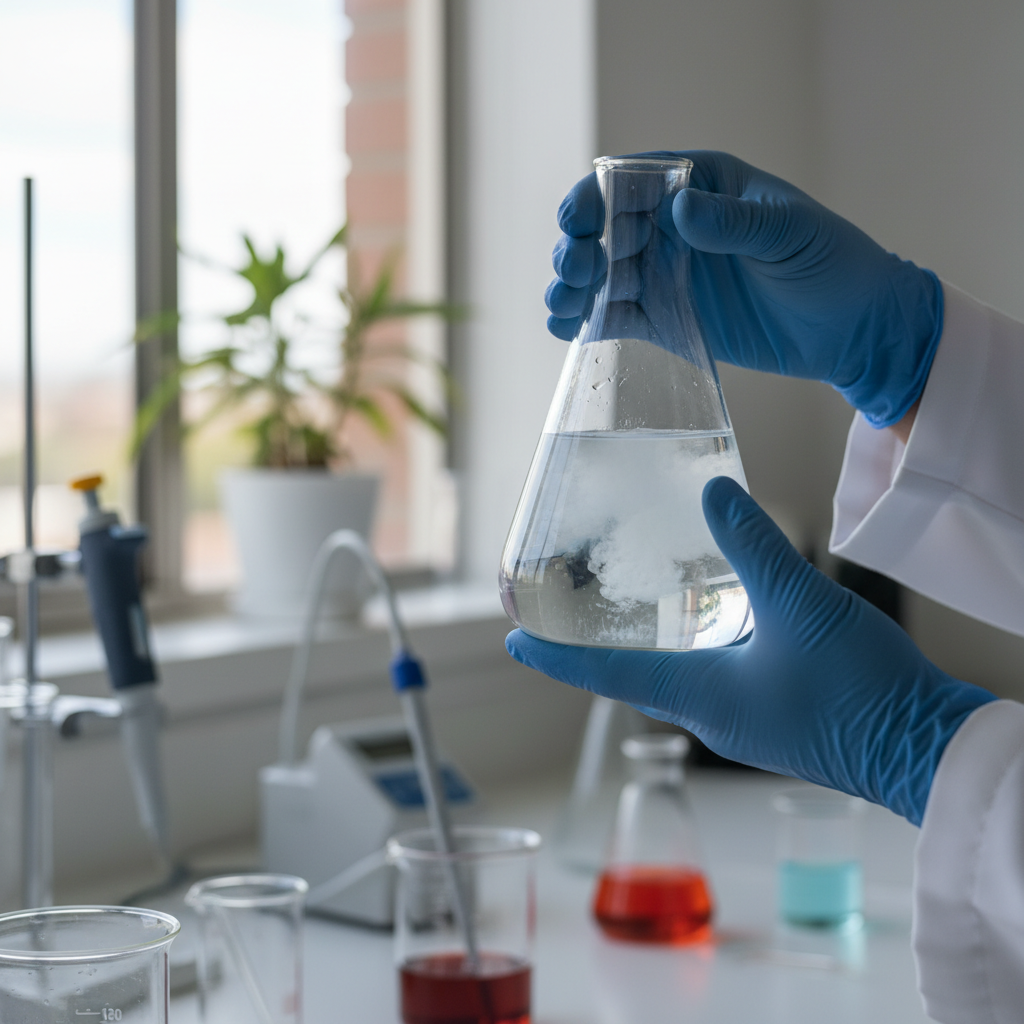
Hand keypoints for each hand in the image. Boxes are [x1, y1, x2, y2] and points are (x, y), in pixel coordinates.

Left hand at [506, 477, 993, 824]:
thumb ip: (753, 546)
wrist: (926, 749)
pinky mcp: (777, 716)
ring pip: (680, 680)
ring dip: (650, 651)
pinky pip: (719, 682)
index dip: (557, 658)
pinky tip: (717, 622)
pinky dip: (698, 652)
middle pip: (638, 679)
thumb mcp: (799, 603)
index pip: (608, 676)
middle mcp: (714, 715)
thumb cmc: (860, 689)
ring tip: (632, 613)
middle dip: (598, 653)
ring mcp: (746, 721)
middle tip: (570, 620)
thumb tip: (713, 494)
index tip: (514, 642)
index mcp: (703, 696)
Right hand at [546, 151, 942, 427]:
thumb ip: (734, 222)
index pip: (634, 179)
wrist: (853, 329)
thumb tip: (678, 208)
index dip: (596, 196)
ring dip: (572, 286)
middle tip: (574, 270)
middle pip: (604, 228)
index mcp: (702, 186)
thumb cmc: (832, 263)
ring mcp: (667, 274)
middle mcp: (674, 227)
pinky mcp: (667, 319)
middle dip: (577, 246)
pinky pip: (615, 316)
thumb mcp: (790, 233)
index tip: (577, 221)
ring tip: (561, 304)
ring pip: (600, 274)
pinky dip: (587, 322)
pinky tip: (568, 329)